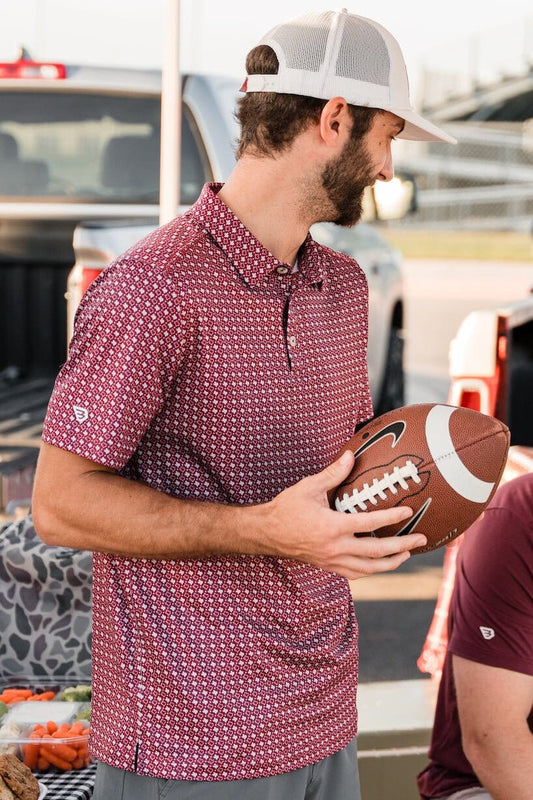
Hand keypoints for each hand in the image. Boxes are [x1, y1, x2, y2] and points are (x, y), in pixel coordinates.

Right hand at [260, 450, 426, 579]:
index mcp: (332, 527)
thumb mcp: (309, 487)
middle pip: (377, 552)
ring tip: (407, 554)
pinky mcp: (328, 565)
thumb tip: (350, 456)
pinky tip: (379, 564)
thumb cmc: (287, 508)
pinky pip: (355, 573)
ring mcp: (332, 560)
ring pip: (369, 568)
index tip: (408, 512)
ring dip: (391, 563)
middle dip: (402, 546)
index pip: (370, 524)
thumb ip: (333, 474)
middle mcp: (336, 548)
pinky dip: (371, 570)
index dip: (392, 517)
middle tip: (421, 539)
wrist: (267, 533)